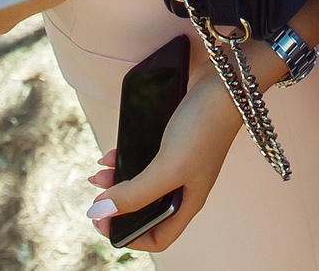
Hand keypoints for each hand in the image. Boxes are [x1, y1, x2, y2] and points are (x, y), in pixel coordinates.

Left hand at [82, 68, 245, 251]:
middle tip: (96, 199)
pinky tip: (110, 155)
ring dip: (117, 182)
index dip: (131, 237)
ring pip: (141, 182)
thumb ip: (135, 193)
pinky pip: (142, 157)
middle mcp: (183, 185)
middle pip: (146, 210)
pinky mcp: (170, 140)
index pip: (160, 237)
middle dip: (119, 207)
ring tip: (97, 175)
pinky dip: (123, 159)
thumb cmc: (203, 127)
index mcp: (188, 201)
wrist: (223, 81)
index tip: (104, 225)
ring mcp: (178, 162)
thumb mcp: (167, 167)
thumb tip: (99, 212)